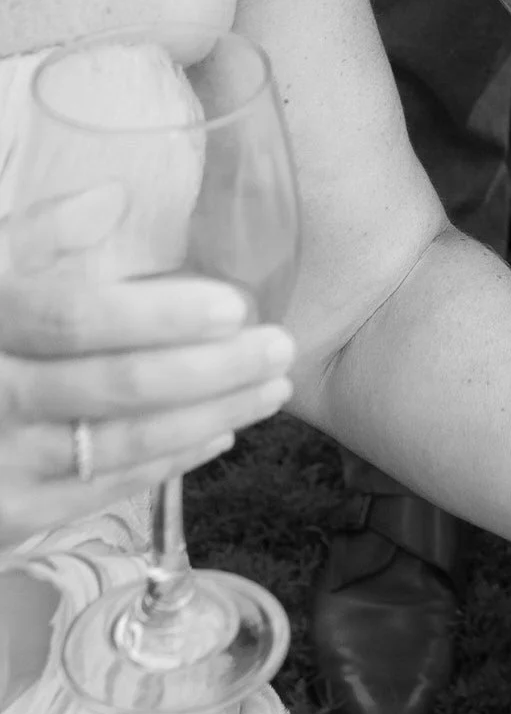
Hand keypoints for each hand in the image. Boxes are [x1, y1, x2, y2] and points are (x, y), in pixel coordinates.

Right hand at [0, 190, 294, 551]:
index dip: (155, 315)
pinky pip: (102, 490)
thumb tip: (110, 198)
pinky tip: (219, 433)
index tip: (234, 304)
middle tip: (280, 346)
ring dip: (208, 416)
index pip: (71, 319)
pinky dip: (168, 461)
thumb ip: (32, 236)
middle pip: (111, 387)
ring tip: (272, 386)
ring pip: (118, 443)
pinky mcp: (7, 515)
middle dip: (210, 370)